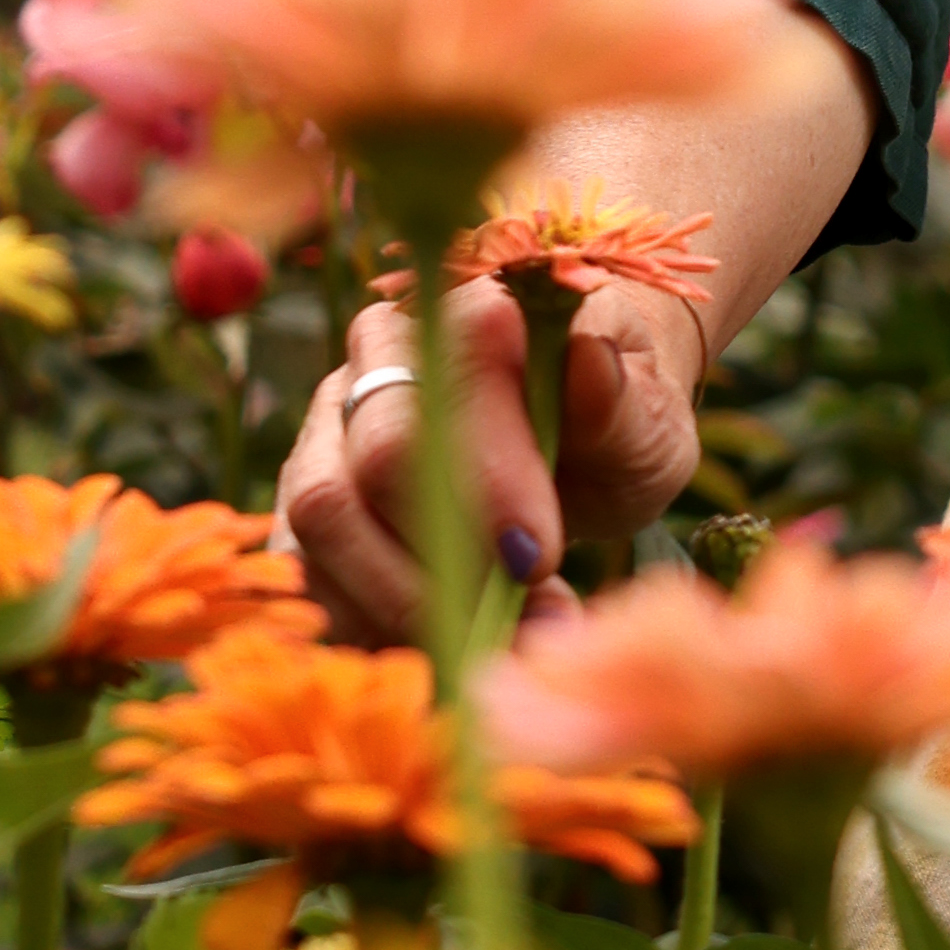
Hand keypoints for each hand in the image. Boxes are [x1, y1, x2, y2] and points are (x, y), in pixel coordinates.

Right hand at [277, 267, 707, 650]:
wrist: (574, 439)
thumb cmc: (614, 424)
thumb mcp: (647, 422)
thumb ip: (619, 405)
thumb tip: (587, 364)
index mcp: (472, 305)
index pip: (455, 378)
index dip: (487, 475)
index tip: (534, 559)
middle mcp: (382, 349)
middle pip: (375, 457)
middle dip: (447, 559)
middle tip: (525, 620)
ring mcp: (332, 418)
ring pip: (324, 514)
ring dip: (404, 599)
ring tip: (495, 640)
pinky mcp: (306, 487)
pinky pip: (303, 562)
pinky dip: (367, 620)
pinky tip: (439, 643)